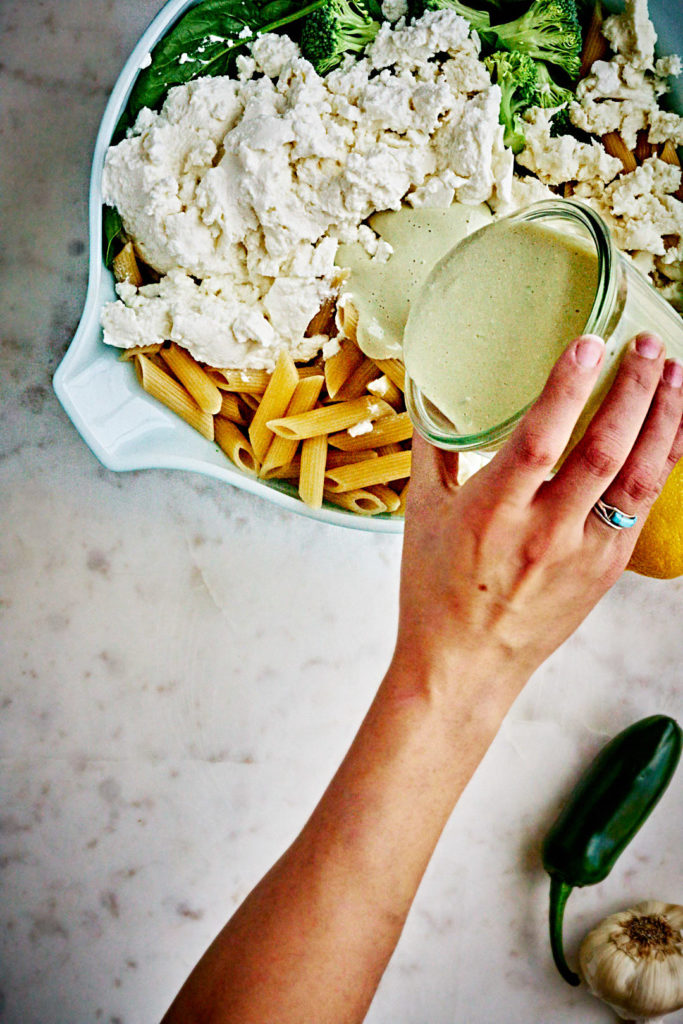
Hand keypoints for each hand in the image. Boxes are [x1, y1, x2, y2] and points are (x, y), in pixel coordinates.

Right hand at [395, 333, 682, 699]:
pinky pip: (642, 507)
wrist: (464, 666)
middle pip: (604, 452)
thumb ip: (434, 450)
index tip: (590, 343)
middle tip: (648, 346)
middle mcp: (544, 534)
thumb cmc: (436, 593)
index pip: (540, 440)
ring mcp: (583, 554)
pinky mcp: (606, 570)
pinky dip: (661, 462)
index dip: (568, 389)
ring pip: (638, 479)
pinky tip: (669, 431)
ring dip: (663, 421)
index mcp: (492, 515)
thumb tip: (434, 396)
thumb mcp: (421, 514)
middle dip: (635, 390)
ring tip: (676, 375)